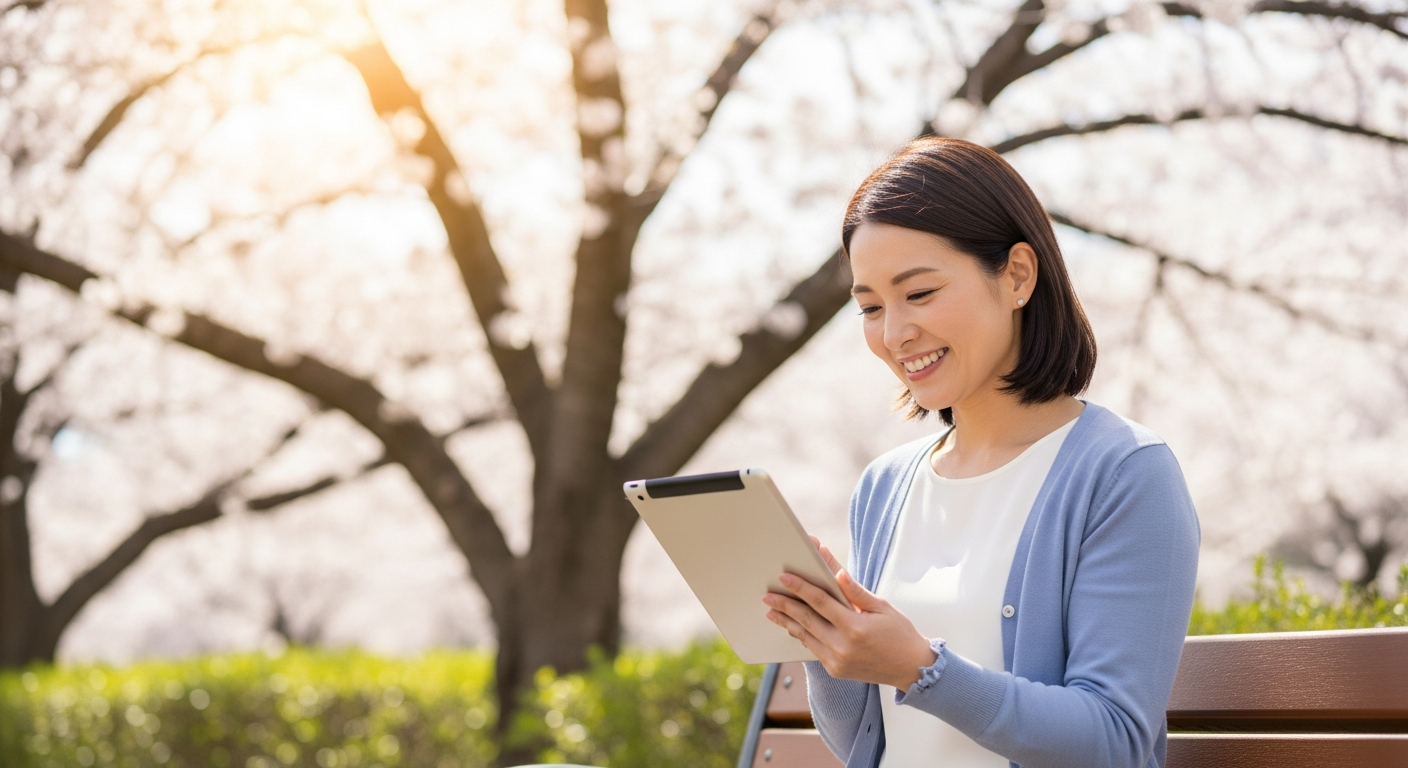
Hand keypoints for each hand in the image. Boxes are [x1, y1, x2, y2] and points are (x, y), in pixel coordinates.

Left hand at [764, 537, 936, 690]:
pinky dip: (801, 635)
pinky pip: (812, 649)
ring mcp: (837, 661)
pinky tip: (792, 626)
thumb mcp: (882, 607)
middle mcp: (843, 646)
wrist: (911, 669)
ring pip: (805, 636)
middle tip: (767, 595)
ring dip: (787, 622)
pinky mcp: (835, 670)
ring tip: (771, 611)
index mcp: (855, 627)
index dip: (800, 587)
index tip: (784, 577)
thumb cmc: (899, 633)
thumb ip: (856, 591)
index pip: (821, 602)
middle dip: (785, 605)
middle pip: (806, 619)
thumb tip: (837, 573)